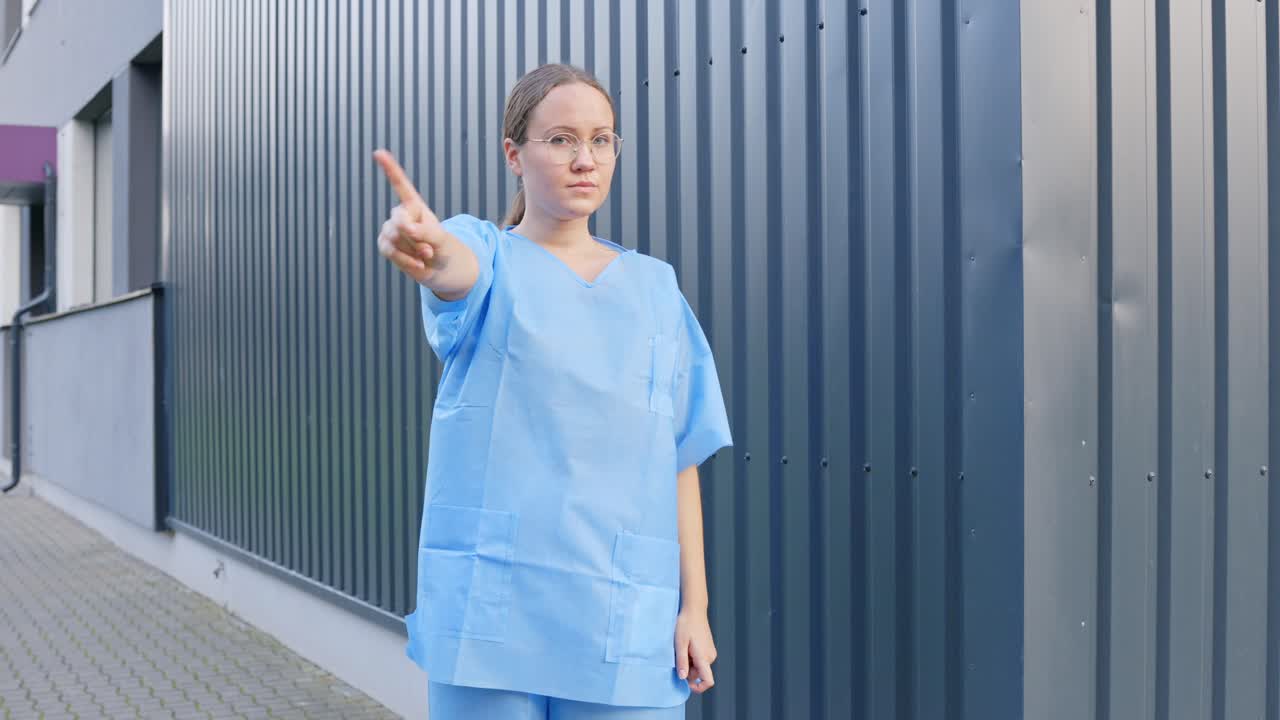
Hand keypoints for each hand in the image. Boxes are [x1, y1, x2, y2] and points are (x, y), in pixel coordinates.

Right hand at [372, 149, 450, 286]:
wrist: (442, 270)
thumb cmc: (445, 249)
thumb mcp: (441, 239)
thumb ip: (425, 231)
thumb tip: (404, 229)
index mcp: (416, 207)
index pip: (401, 186)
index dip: (390, 169)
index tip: (378, 153)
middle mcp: (402, 215)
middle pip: (398, 221)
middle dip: (414, 238)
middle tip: (429, 249)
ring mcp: (392, 230)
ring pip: (393, 237)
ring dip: (412, 251)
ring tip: (424, 255)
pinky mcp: (386, 245)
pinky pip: (388, 250)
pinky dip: (405, 260)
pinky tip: (417, 264)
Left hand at [674, 608, 716, 693]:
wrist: (694, 610)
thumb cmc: (686, 624)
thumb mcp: (680, 643)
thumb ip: (682, 661)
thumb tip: (682, 678)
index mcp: (703, 657)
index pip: (708, 680)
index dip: (699, 688)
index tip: (687, 685)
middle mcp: (710, 657)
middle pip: (699, 674)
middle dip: (688, 670)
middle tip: (678, 657)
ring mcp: (711, 652)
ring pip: (699, 666)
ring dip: (689, 663)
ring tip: (682, 649)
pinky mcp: (709, 648)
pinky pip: (701, 659)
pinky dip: (693, 658)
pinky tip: (687, 646)